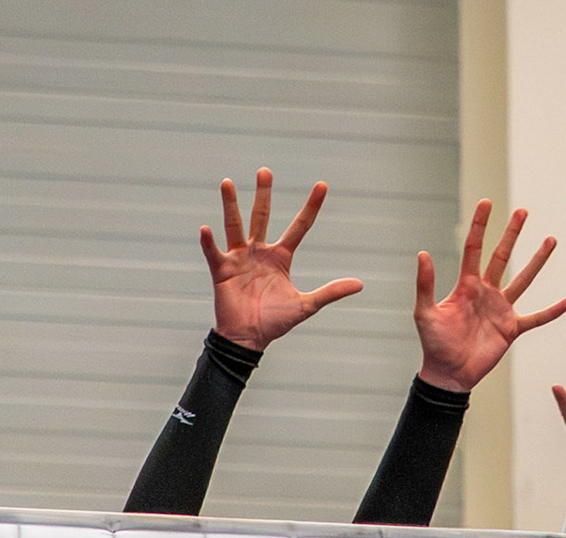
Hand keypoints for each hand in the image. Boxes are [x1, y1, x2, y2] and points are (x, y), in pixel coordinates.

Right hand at [201, 168, 362, 350]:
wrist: (249, 338)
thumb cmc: (275, 321)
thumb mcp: (307, 305)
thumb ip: (331, 292)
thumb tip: (360, 284)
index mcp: (280, 257)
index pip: (299, 227)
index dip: (311, 207)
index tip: (322, 185)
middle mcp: (259, 252)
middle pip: (261, 217)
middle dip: (263, 195)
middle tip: (265, 171)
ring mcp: (239, 259)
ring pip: (235, 226)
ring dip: (231, 206)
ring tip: (228, 183)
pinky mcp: (222, 271)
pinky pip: (214, 253)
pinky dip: (209, 242)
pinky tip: (206, 229)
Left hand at [414, 200, 565, 392]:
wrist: (448, 374)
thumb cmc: (434, 344)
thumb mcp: (424, 313)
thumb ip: (426, 284)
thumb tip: (423, 253)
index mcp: (466, 286)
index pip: (474, 249)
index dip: (479, 226)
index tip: (486, 203)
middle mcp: (486, 293)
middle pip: (502, 257)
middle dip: (512, 234)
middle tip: (522, 211)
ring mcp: (501, 310)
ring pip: (523, 280)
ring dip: (537, 261)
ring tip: (550, 240)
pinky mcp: (511, 329)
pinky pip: (536, 318)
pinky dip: (551, 311)